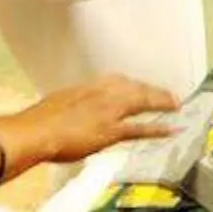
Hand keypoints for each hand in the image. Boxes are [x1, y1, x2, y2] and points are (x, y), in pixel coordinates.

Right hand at [0, 74, 177, 165]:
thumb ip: (74, 102)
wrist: (37, 130)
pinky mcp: (112, 130)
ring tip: (176, 104)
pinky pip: (140, 128)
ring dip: (161, 103)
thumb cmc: (41, 119)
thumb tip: (75, 108)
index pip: (118, 80)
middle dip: (152, 90)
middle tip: (168, 94)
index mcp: (89, 85)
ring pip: (142, 102)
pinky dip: (158, 128)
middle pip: (135, 88)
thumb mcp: (60, 102)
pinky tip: (172, 128)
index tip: (141, 86)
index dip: (133, 84)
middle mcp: (103, 93)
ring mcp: (109, 110)